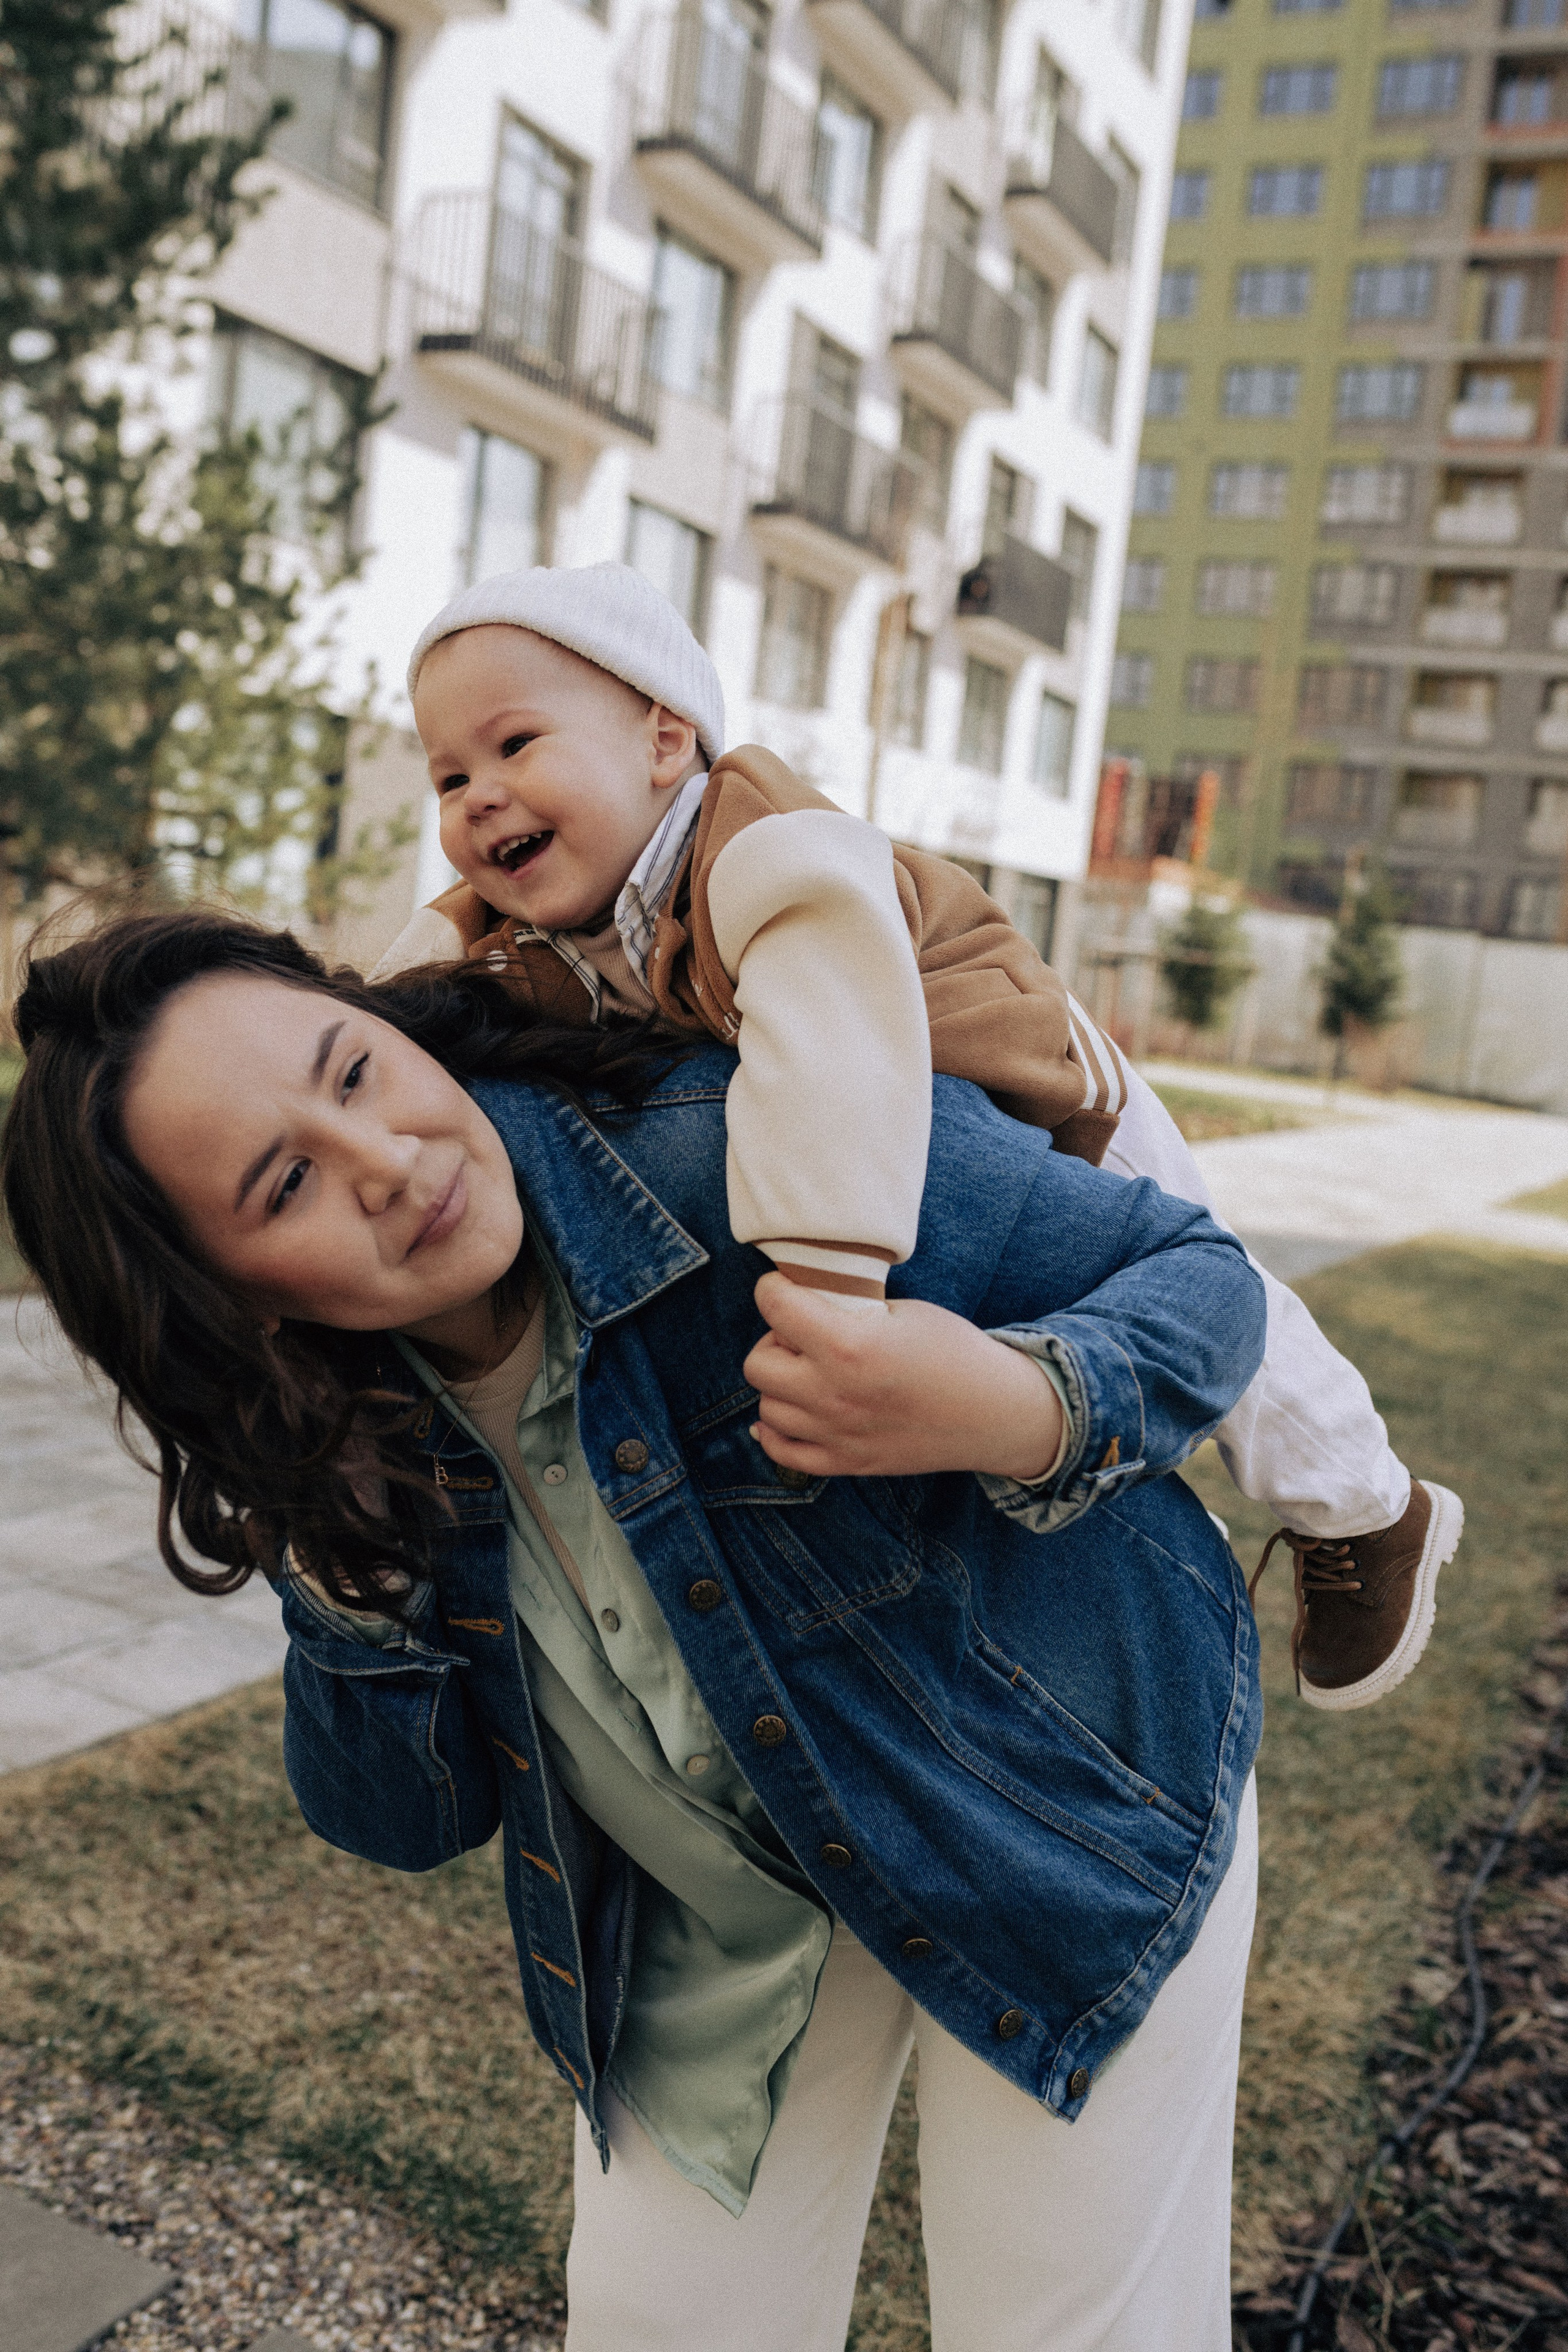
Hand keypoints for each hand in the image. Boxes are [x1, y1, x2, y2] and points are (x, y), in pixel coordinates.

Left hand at [743, 1274, 1062, 1482]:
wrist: (994, 1413)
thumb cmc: (955, 1353)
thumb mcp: (902, 1312)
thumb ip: (847, 1310)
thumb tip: (805, 1303)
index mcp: (848, 1346)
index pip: (773, 1306)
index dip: (774, 1288)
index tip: (786, 1287)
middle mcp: (833, 1394)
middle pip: (757, 1363)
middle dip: (774, 1340)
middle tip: (804, 1335)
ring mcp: (836, 1434)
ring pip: (766, 1406)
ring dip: (781, 1384)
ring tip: (812, 1371)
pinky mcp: (845, 1462)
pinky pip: (780, 1450)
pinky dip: (776, 1430)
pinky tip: (794, 1410)